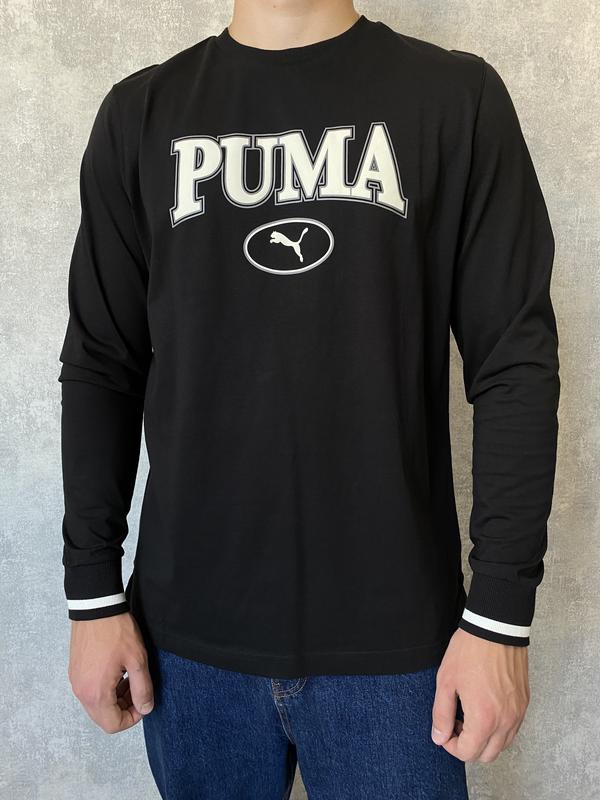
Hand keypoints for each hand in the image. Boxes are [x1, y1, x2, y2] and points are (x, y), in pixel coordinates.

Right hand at [68, 612, 153, 733]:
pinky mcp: (75, 670)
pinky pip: (90, 689)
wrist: (95, 607)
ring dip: (115, 698)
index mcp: (96, 693)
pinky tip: (118, 671)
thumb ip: (142, 688)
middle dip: (124, 708)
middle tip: (138, 689)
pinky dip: (105, 688)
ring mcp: (76, 680)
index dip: (133, 718)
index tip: (144, 702)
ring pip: (97, 704)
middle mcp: (81, 691)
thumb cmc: (116, 631)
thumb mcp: (137, 660)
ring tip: (130, 678)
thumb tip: (145, 709)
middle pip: (103, 716)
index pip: (113, 724)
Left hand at [431, 627, 529, 762]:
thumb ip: (442, 714)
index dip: (451, 746)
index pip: (468, 753)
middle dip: (468, 746)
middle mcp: (505, 720)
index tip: (446, 729)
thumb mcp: (446, 681)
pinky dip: (499, 728)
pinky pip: (513, 728)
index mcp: (484, 718)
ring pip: (503, 744)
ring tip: (470, 714)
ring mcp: (518, 712)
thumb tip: (440, 737)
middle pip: (487, 755)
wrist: (495, 627)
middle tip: (457, 723)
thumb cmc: (469, 651)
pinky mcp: (524, 702)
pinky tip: (485, 708)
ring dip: (485, 739)